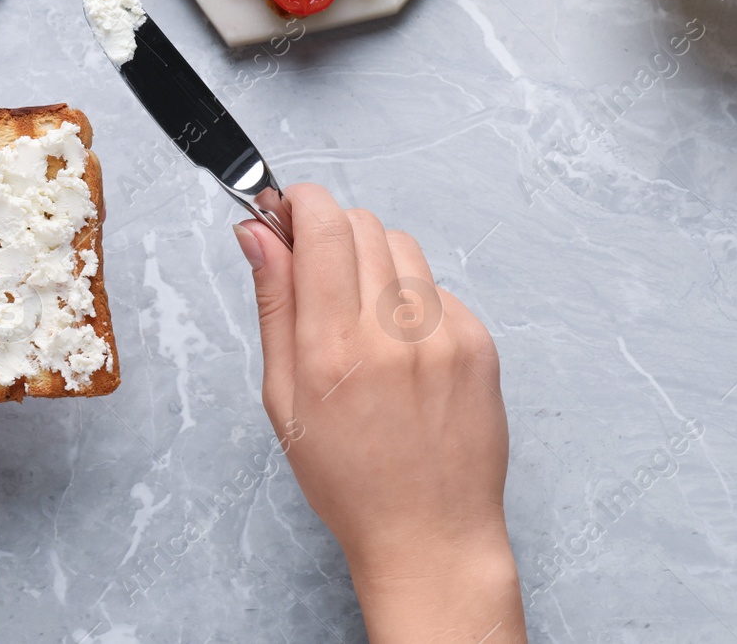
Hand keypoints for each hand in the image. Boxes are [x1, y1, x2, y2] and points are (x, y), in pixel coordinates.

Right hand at [236, 185, 524, 642]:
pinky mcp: (479, 343)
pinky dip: (413, 302)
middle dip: (331, 231)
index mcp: (331, 349)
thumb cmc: (348, 480)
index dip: (299, 202)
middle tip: (317, 271)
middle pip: (362, 224)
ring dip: (374, 263)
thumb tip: (257, 233)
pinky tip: (402, 352)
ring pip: (402, 247)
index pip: (322, 226)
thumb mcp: (283, 398)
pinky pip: (437, 288)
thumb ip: (273, 304)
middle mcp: (391, 333)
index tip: (285, 212)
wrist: (430, 534)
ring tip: (362, 321)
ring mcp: (444, 336)